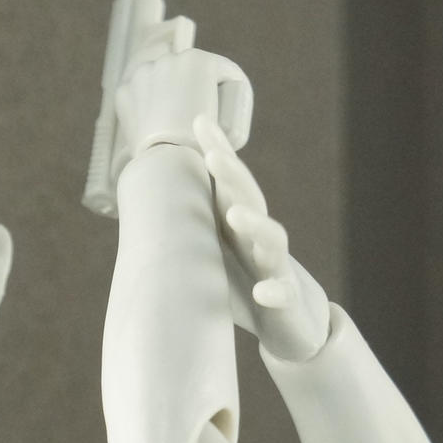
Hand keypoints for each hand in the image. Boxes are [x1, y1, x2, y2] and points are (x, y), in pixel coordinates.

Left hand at [194, 113, 330, 361]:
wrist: (290, 321)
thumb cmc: (247, 283)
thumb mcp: (219, 253)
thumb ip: (196, 227)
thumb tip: (151, 201)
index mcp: (240, 226)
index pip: (230, 184)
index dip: (219, 152)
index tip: (200, 121)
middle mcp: (259, 240)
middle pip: (251, 201)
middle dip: (233, 176)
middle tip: (213, 155)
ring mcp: (276, 268)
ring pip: (273, 241)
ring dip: (255, 225)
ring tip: (234, 214)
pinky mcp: (286, 302)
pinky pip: (282, 295)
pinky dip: (274, 291)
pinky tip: (261, 291)